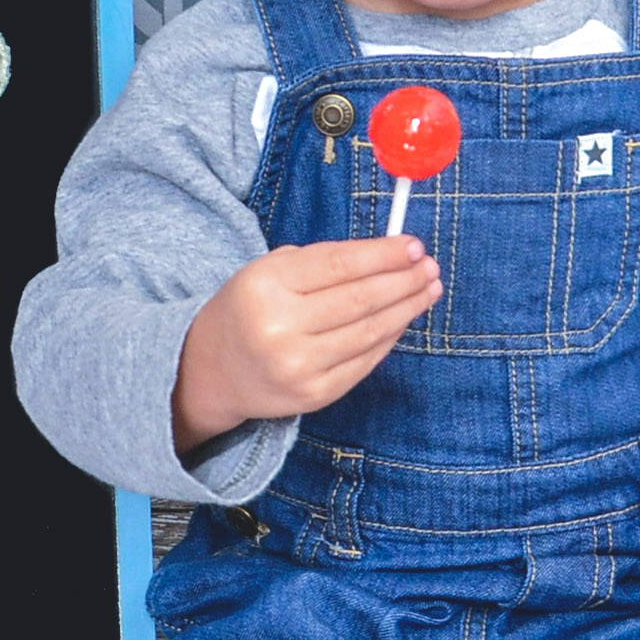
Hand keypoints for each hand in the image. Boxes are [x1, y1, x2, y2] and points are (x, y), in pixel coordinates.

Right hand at [173, 235, 442, 454]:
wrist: (211, 371)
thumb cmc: (248, 309)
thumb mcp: (268, 270)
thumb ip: (324, 260)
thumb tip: (391, 254)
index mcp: (266, 287)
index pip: (339, 265)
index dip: (383, 254)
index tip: (413, 245)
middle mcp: (280, 329)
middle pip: (360, 299)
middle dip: (403, 280)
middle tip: (429, 266)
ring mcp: (299, 367)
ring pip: (369, 331)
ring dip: (406, 308)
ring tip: (427, 289)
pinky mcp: (315, 395)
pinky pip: (366, 361)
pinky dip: (390, 337)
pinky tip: (403, 318)